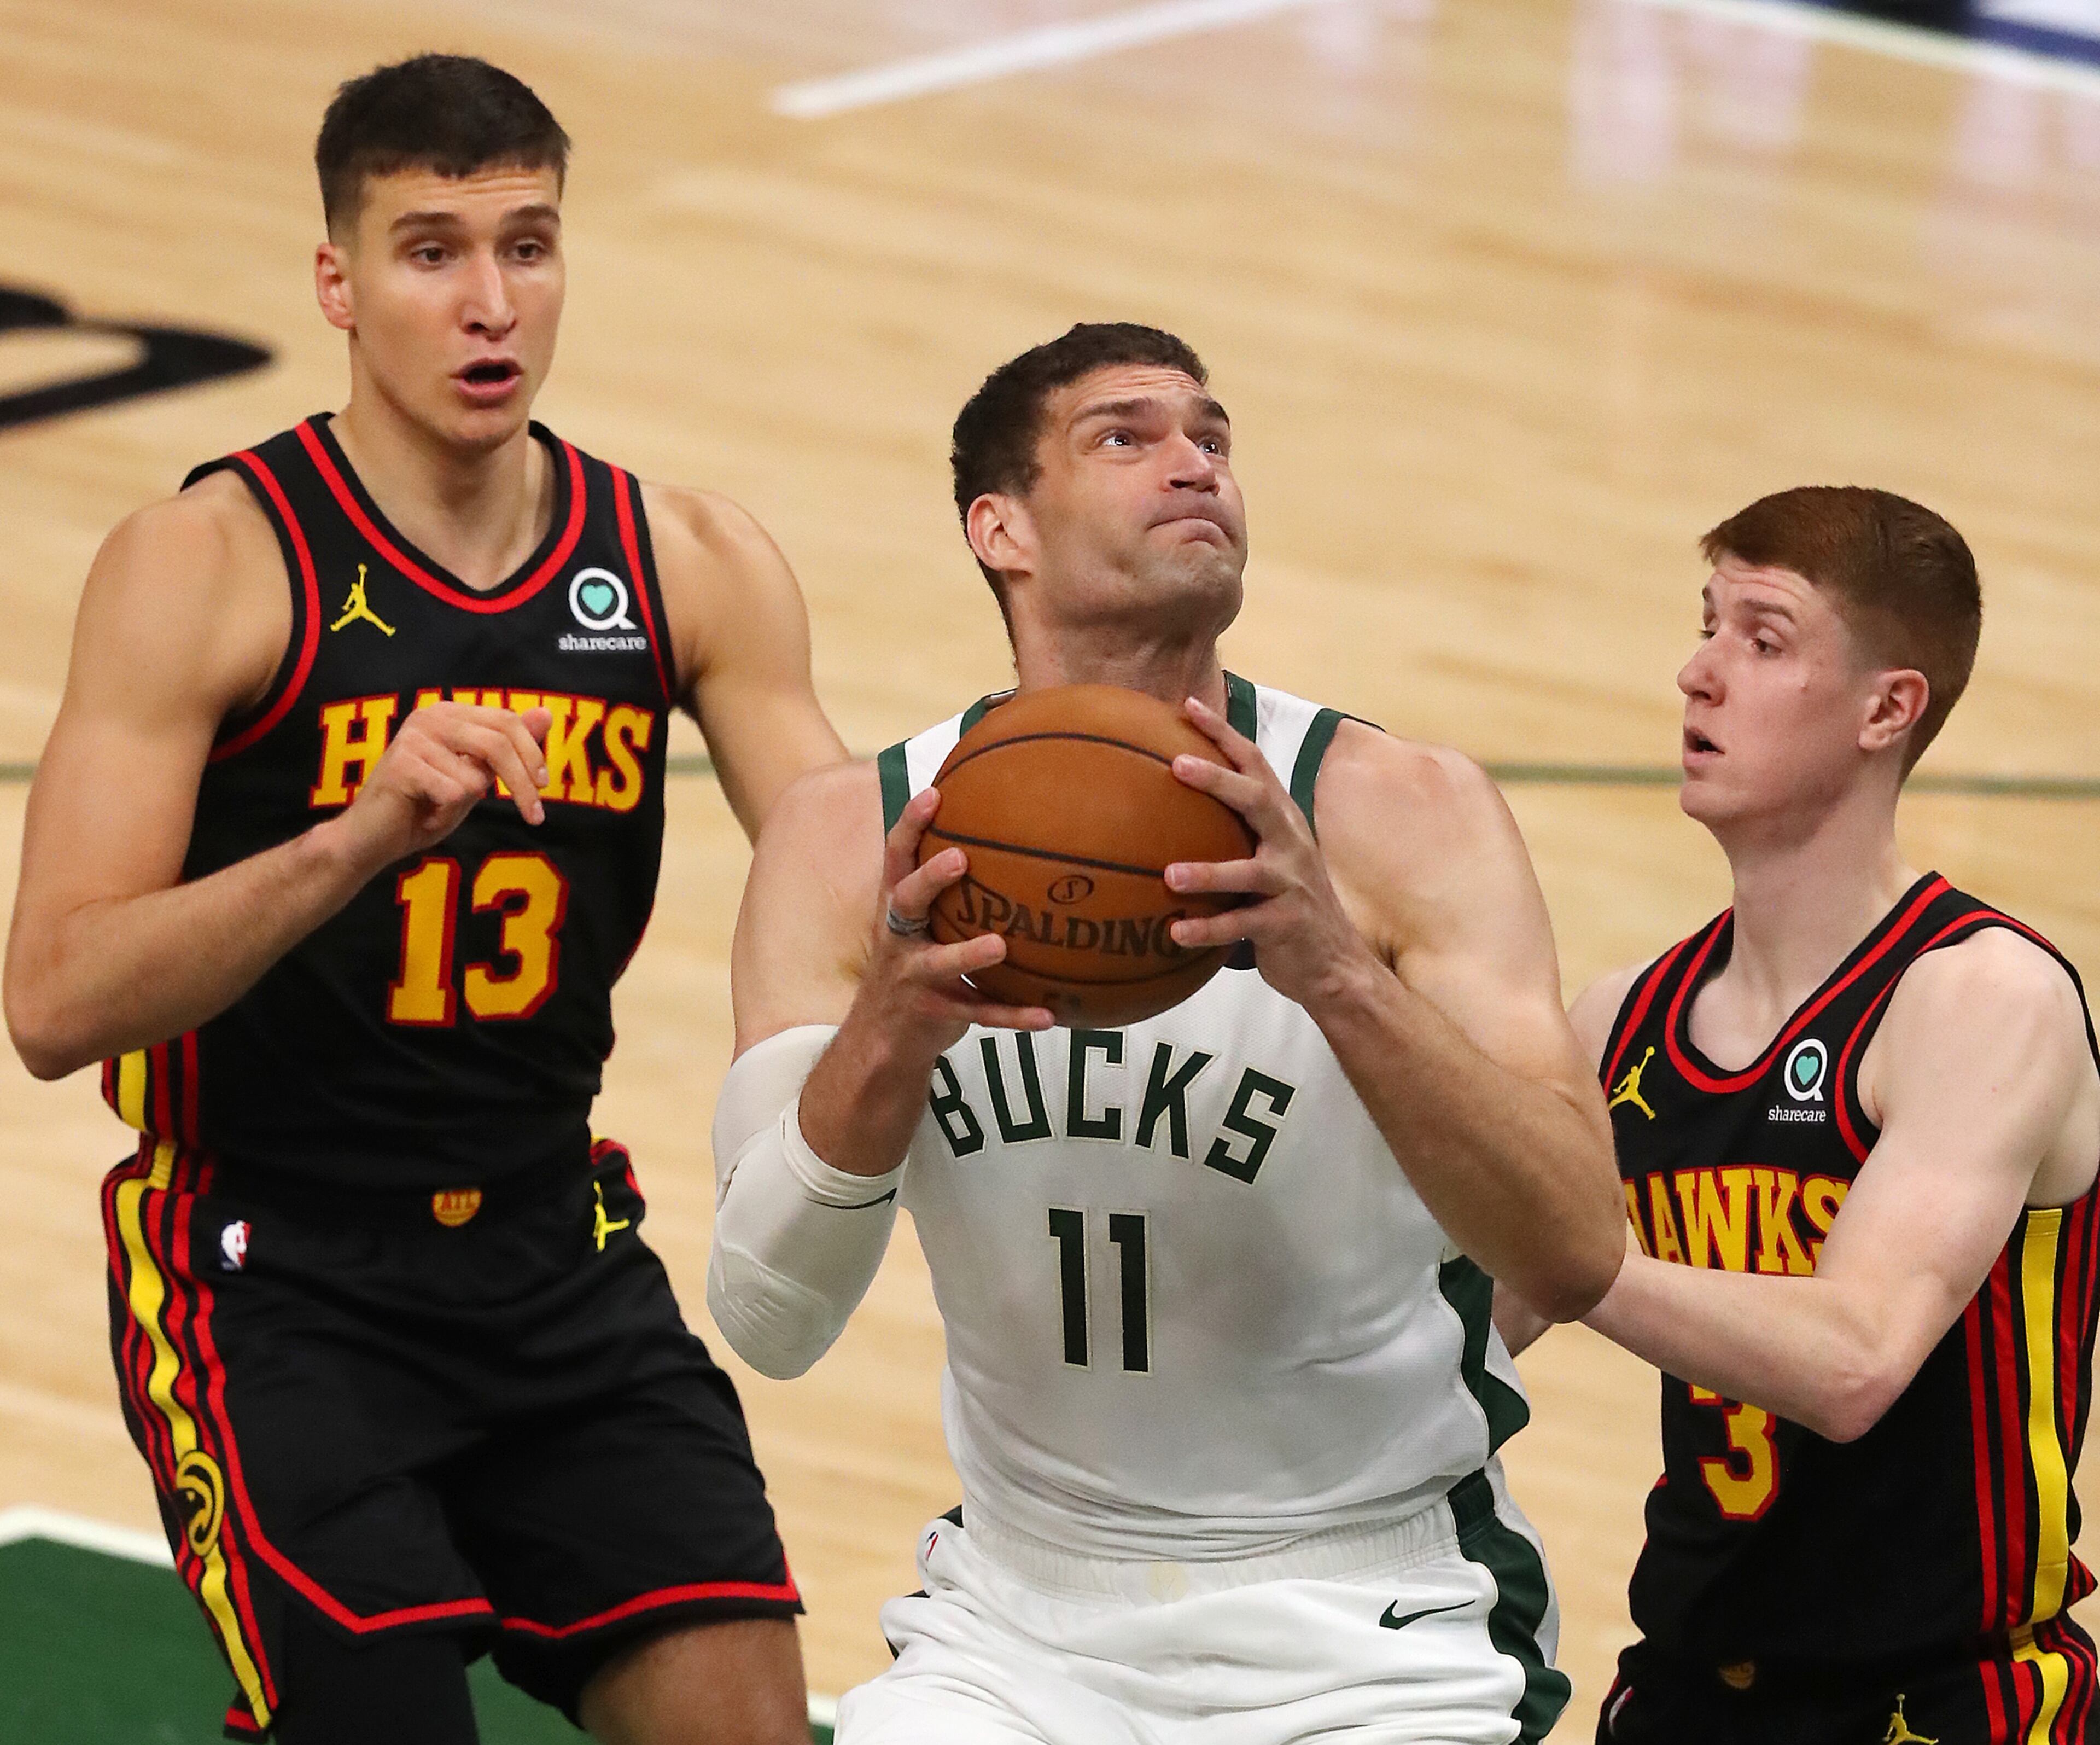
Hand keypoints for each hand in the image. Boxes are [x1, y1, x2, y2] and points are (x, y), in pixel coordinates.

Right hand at [329, 701, 553, 870]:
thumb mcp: (475, 777)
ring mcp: (413, 738)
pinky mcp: (402, 764)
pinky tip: (423, 814)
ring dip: (466, 804)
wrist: (372, 839)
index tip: (544, 786)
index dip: (533, 754)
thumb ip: (508, 747)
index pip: (507, 721)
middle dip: (523, 784)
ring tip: (439, 808)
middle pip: (499, 743)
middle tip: (535, 817)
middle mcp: (431, 716)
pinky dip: (446, 815)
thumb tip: (546, 713)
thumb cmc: (425, 807)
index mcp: (450, 714)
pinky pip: (453, 794)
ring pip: (476, 775)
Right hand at [846, 787, 1053, 1058]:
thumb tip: (1003, 832)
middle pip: (906, 901)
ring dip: (968, 955)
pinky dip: (1013, 1015)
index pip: (896, 857)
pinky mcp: (937, 1013)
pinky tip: (1048, 1015)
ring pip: (940, 963)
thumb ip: (943, 885)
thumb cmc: (911, 961)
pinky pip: (979, 1013)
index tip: (933, 793)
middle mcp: (898, 938)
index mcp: (896, 908)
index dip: (911, 824)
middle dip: (930, 879)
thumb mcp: (917, 922)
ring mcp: (914, 977)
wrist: (881, 1036)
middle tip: (961, 858)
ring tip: (999, 944)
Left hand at [1164, 695, 1377, 1011]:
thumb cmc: (1287, 903)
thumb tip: (1168, 805)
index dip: (1223, 734)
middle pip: (1257, 800)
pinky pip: (1243, 926)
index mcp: (1282, 819)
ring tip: (1169, 875)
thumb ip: (1234, 830)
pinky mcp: (1287, 924)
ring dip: (1208, 872)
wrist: (1335, 961)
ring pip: (1248, 871)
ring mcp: (1291, 883)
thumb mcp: (1268, 857)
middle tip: (1177, 765)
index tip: (1187, 706)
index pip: (1254, 765)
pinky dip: (1208, 929)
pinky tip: (1174, 933)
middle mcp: (1290, 843)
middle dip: (1218, 780)